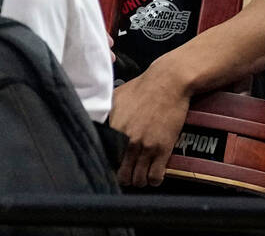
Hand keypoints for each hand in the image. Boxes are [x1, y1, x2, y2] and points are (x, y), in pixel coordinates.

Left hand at [109, 58, 191, 186]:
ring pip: (139, 180)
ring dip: (139, 181)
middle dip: (124, 178)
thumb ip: (105, 114)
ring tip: (139, 175)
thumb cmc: (142, 88)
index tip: (112, 165)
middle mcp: (129, 141)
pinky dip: (154, 179)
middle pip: (122, 175)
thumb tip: (96, 123)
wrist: (168, 83)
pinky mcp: (163, 149)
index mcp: (114, 129)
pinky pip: (156, 176)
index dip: (108, 165)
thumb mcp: (115, 97)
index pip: (106, 158)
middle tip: (126, 174)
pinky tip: (152, 175)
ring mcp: (147, 147)